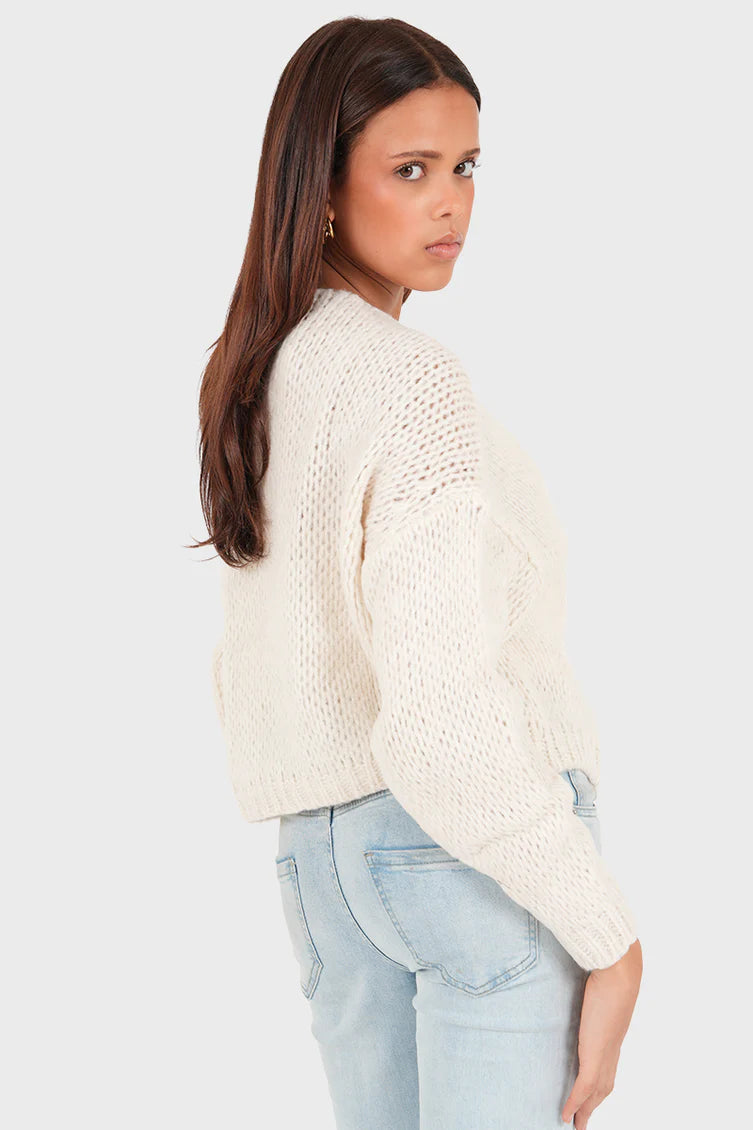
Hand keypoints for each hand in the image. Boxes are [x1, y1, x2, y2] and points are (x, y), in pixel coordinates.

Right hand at [561, 938, 642, 1126]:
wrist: (619, 972)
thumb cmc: (612, 970)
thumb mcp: (602, 982)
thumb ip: (595, 986)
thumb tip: (587, 976)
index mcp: (613, 1034)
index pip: (607, 1066)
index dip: (600, 1083)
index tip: (592, 1095)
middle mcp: (611, 1047)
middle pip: (603, 1086)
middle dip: (593, 1105)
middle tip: (582, 1121)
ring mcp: (604, 1053)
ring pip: (595, 1092)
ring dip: (585, 1109)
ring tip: (575, 1123)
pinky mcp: (594, 1054)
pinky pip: (583, 1087)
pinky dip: (575, 1103)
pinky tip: (566, 1114)